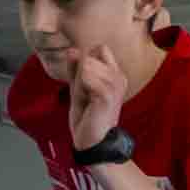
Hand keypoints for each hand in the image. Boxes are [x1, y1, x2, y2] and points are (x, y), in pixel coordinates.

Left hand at [58, 26, 157, 156]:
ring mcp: (115, 86)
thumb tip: (71, 49)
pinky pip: (87, 77)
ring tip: (86, 100)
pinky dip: (81, 87)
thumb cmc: (87, 116)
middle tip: (84, 93)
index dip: (85, 59)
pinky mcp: (107, 95)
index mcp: (114, 74)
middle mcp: (118, 77)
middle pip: (92, 55)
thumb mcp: (78, 88)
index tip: (84, 81)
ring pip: (87, 65)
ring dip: (79, 82)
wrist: (91, 141)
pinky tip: (87, 101)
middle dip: (80, 71)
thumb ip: (75, 69)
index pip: (100, 48)